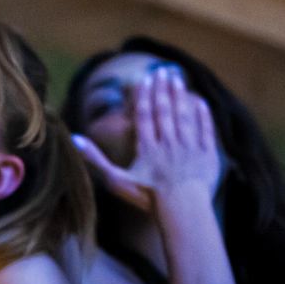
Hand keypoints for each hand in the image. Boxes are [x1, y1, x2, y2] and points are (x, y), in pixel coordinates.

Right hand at [71, 67, 223, 213]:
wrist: (182, 212)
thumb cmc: (148, 198)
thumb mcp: (117, 180)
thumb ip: (96, 159)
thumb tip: (76, 139)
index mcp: (148, 147)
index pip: (146, 115)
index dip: (145, 96)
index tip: (145, 79)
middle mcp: (169, 142)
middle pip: (165, 110)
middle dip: (163, 89)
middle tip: (162, 71)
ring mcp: (190, 147)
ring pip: (184, 116)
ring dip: (180, 95)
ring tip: (177, 79)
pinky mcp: (208, 155)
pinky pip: (205, 129)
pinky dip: (203, 114)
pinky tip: (199, 101)